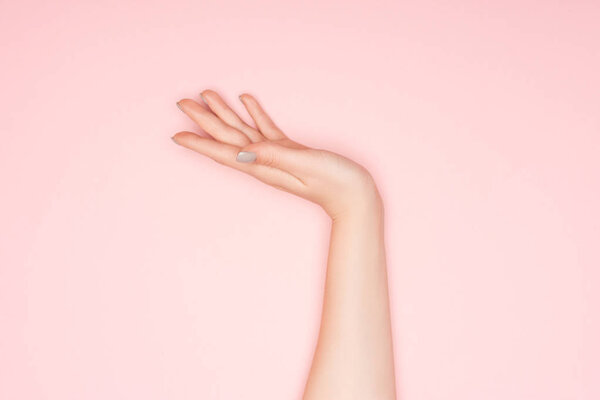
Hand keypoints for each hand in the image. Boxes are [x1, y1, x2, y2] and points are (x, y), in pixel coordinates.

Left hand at [171, 90, 382, 219]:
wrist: (355, 197)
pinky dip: (254, 114)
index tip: (176, 134)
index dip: (200, 143)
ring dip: (225, 114)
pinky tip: (246, 100)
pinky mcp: (289, 151)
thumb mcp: (305, 164)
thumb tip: (241, 151)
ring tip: (207, 96)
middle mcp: (266, 162)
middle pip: (228, 139)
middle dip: (205, 121)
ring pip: (243, 132)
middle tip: (182, 102)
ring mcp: (277, 156)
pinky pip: (265, 130)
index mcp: (265, 167)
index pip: (225, 153)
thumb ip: (274, 155)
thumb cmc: (335, 183)